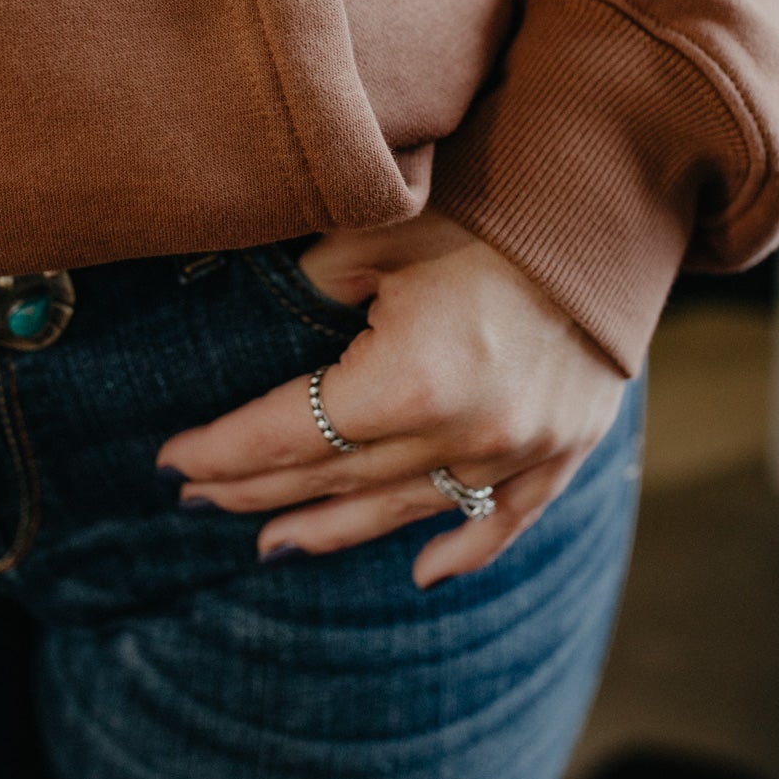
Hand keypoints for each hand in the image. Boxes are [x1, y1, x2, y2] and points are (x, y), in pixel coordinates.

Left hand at [156, 212, 626, 587]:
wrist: (608, 202)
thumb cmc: (486, 204)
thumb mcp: (380, 231)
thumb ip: (317, 285)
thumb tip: (279, 317)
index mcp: (407, 379)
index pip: (286, 433)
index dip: (220, 450)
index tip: (169, 459)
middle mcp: (463, 433)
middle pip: (333, 478)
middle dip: (255, 490)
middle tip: (196, 497)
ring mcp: (519, 451)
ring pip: (402, 512)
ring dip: (330, 529)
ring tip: (270, 543)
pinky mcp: (564, 450)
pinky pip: (506, 521)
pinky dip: (461, 549)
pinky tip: (421, 576)